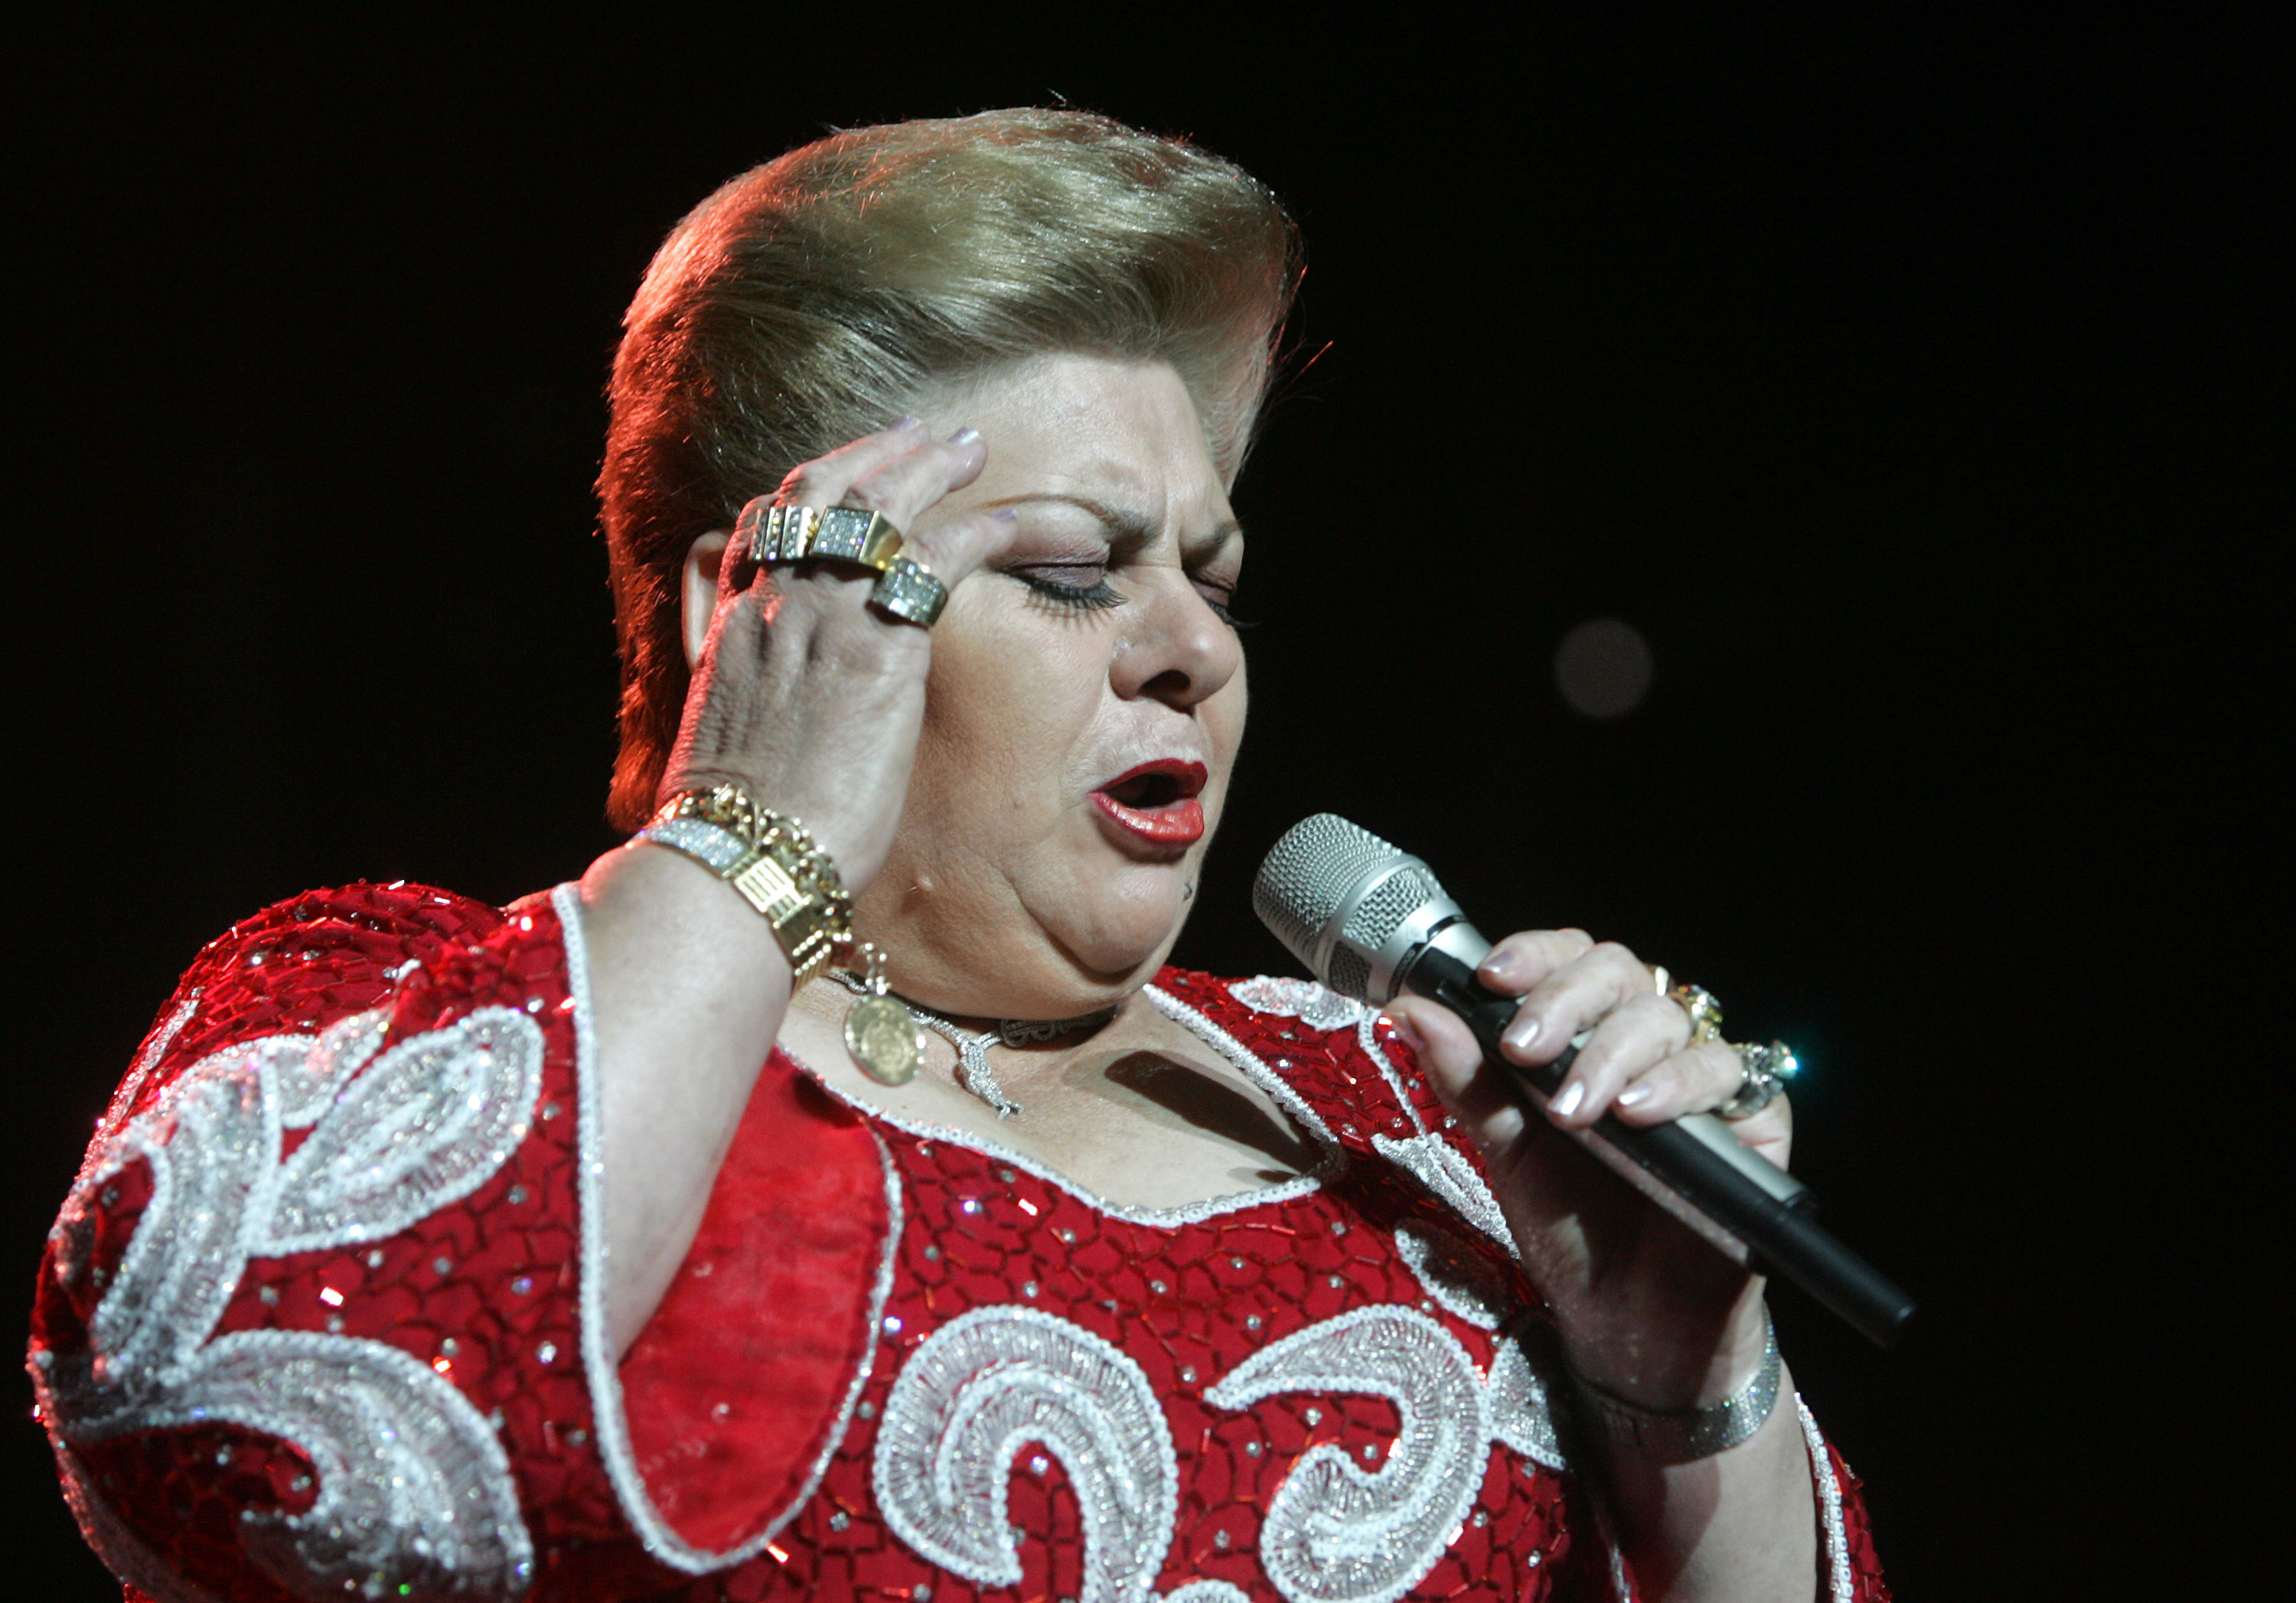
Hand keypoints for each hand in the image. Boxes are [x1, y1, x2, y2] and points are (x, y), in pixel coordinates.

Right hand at [660, 419, 1019, 890]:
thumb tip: (750, 699)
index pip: (760, 528)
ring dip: (928, 466)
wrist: (744, 855)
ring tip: (968, 447)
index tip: (841, 473)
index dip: (807, 492)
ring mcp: (824, 615)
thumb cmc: (738, 829)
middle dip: (869, 454)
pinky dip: (982, 530)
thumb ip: (734, 701)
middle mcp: (772, 605)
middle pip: (818, 494)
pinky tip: (1015, 524)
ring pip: (879, 505)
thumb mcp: (717, 745)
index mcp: (730, 629)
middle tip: (916, 433)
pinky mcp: (880, 643)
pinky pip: (938, 556)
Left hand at [1383, 930, 1790, 1410]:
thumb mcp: (1505, 1152)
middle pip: (1620, 971)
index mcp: (1583, 1036)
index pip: (1569, 960)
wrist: (1627, 1326)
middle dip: (1565, 999)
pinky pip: (1731, 1073)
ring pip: (1668, 1016)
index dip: (1535, 955)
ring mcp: (1700, 1079)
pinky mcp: (1755, 1121)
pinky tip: (1638, 1113)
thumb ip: (1465, 1079)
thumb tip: (1408, 1009)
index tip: (1491, 979)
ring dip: (1610, 1052)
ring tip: (1572, 1109)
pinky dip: (1679, 1084)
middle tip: (1523, 1047)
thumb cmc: (1571, 1230)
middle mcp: (1643, 1044)